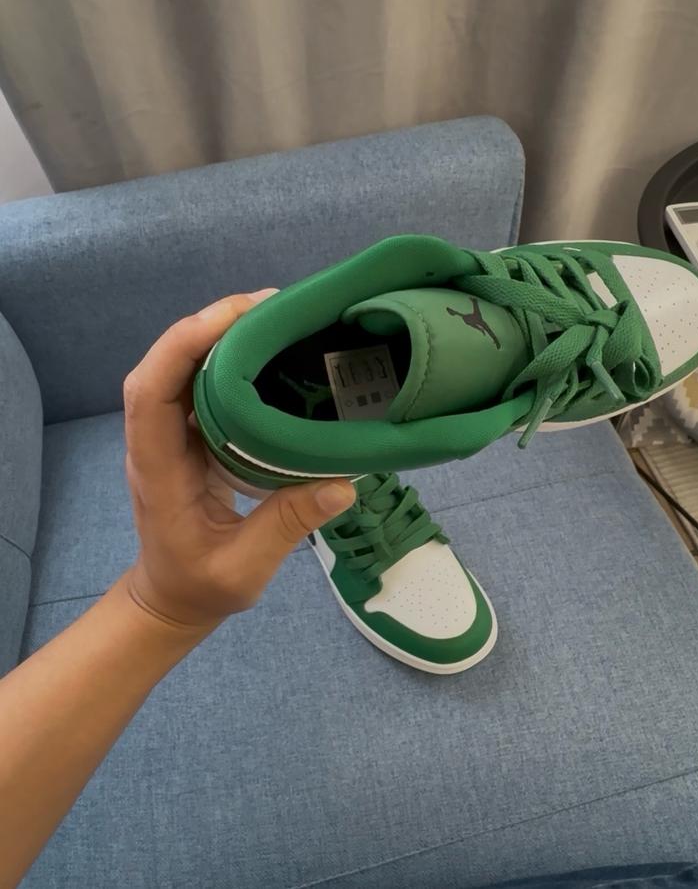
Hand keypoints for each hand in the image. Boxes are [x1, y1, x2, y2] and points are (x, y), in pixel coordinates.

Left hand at [122, 291, 355, 630]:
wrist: (172, 597)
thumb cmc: (199, 586)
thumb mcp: (244, 568)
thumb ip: (286, 526)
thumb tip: (341, 483)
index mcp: (157, 469)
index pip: (150, 392)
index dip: (184, 345)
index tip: (237, 319)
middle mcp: (156, 440)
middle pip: (166, 364)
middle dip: (211, 325)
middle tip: (273, 304)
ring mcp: (172, 435)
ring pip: (183, 367)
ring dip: (222, 334)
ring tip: (277, 316)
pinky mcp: (191, 434)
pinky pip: (203, 384)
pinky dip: (232, 358)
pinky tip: (271, 350)